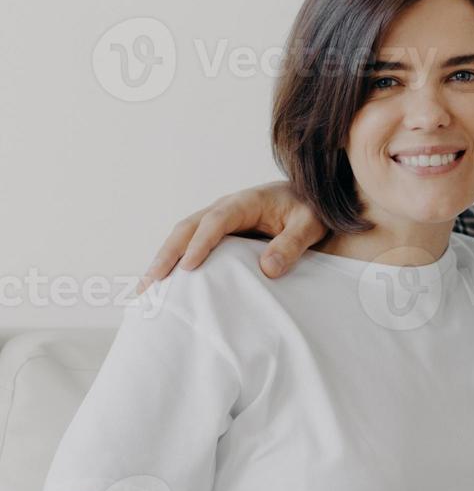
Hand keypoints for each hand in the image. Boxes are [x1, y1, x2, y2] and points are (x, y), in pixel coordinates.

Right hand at [136, 182, 325, 292]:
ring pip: (182, 237)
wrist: (309, 200)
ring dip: (163, 261)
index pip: (216, 221)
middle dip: (167, 255)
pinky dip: (174, 264)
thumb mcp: (310, 224)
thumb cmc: (310, 210)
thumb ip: (292, 244)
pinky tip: (163, 286)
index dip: (200, 243)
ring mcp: (218, 221)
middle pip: (187, 228)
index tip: (188, 267)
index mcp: (245, 202)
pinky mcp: (218, 235)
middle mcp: (225, 209)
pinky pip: (190, 246)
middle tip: (151, 284)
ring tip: (145, 291)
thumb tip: (268, 269)